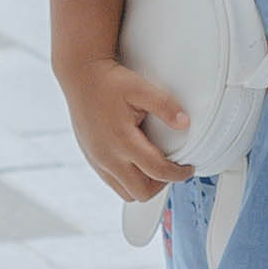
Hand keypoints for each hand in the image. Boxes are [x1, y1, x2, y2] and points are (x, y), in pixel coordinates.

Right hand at [59, 51, 194, 206]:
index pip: (157, 172)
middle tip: (171, 169)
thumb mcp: (141, 89)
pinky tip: (136, 162)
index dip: (178, 174)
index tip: (187, 169)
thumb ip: (165, 106)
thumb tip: (184, 123)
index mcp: (123, 141)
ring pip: (124, 192)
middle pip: (141, 192)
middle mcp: (107, 156)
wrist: (80, 75)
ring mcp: (97, 160)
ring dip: (143, 185)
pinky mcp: (91, 158)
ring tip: (154, 168)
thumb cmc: (109, 81)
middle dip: (161, 185)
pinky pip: (112, 182)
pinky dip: (127, 179)